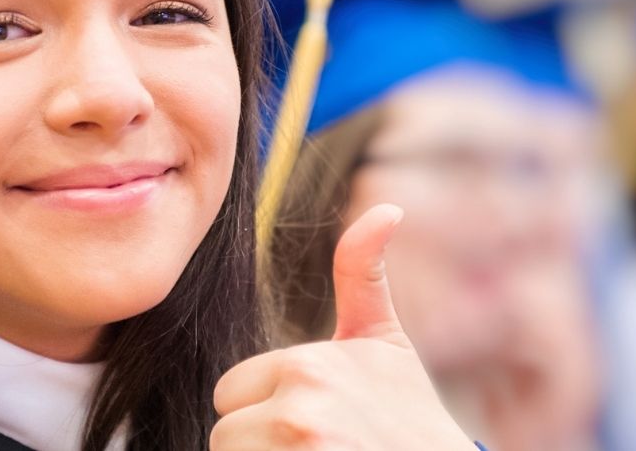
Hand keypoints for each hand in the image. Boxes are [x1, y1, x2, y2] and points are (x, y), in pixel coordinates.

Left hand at [212, 205, 476, 449]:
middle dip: (260, 444)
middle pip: (225, 434)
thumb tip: (386, 209)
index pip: (230, 392)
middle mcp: (298, 410)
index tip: (316, 419)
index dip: (264, 409)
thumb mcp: (386, 344)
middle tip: (317, 447)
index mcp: (306, 367)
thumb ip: (362, 276)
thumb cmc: (409, 420)